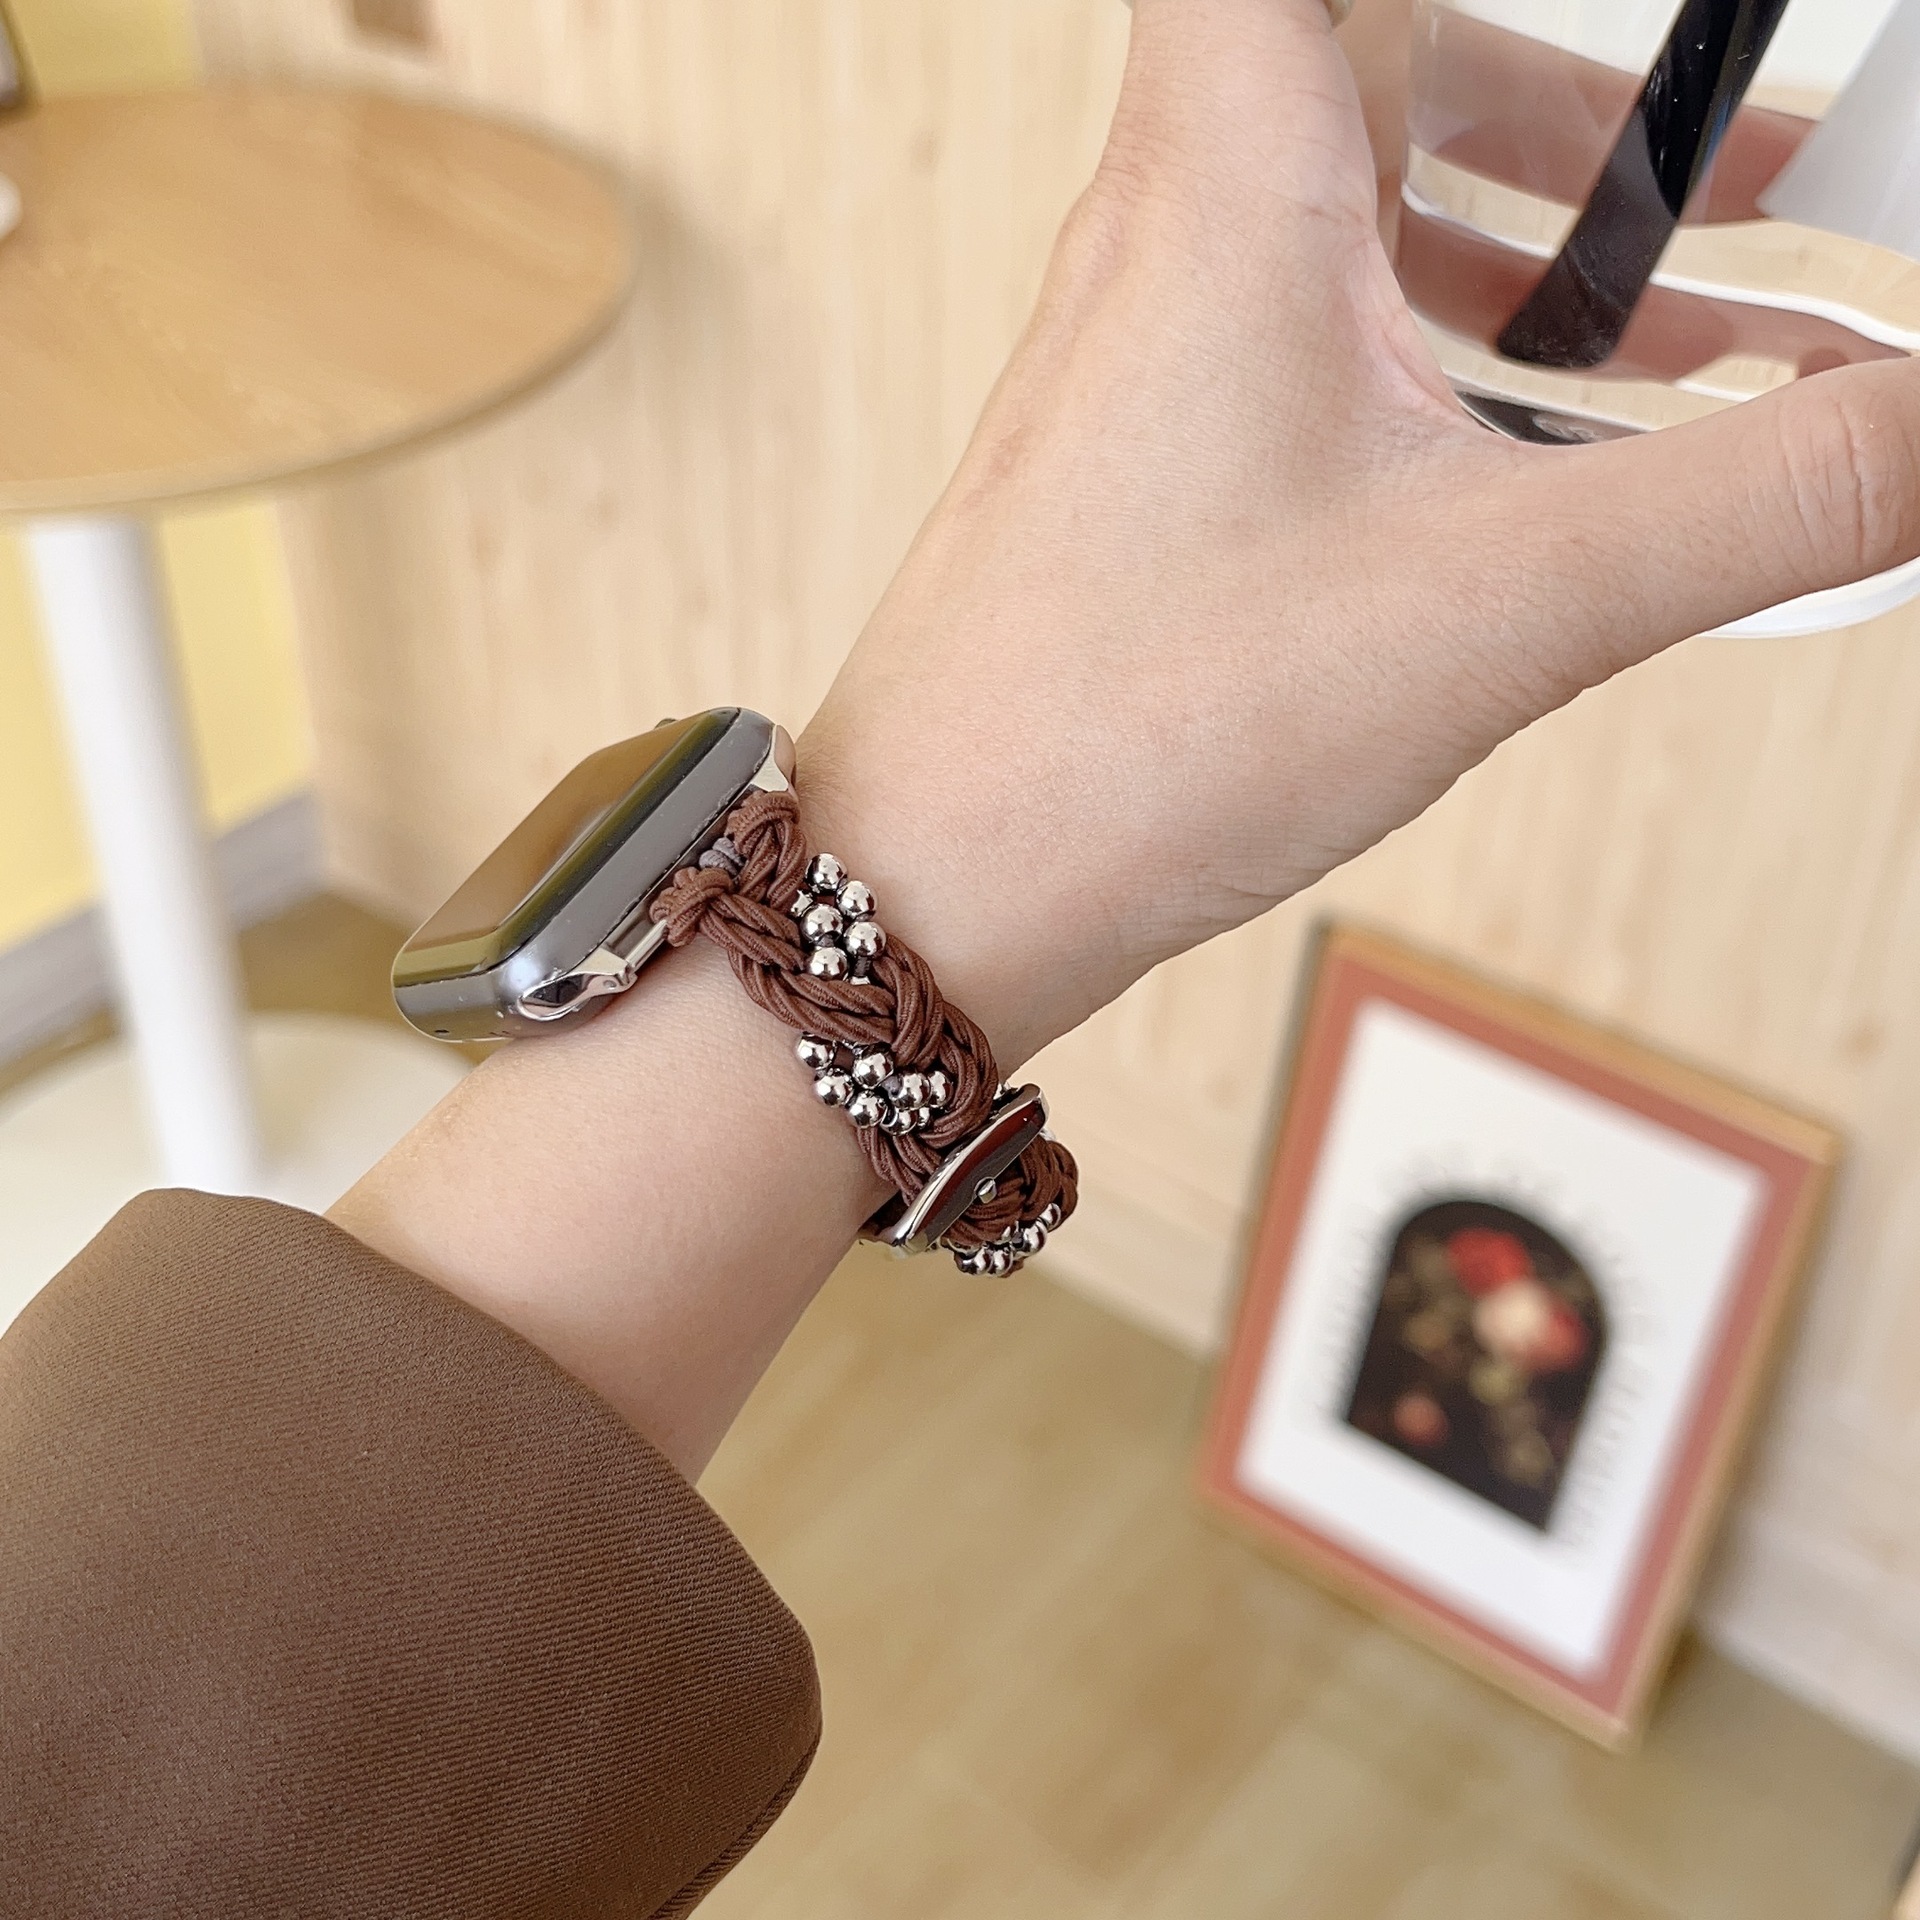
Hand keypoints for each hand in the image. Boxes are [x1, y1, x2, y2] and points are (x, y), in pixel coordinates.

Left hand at [334, 0, 1919, 1475]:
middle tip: (1786, 181)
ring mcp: (1166, 336)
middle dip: (1613, 114)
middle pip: (1407, 52)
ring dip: (1567, 258)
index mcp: (1240, 166)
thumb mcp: (1515, 600)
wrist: (945, 883)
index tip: (1672, 27)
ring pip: (1386, 213)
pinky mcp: (1165, 446)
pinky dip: (1478, 366)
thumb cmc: (1141, 726)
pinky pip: (1343, 341)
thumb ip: (1776, 500)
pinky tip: (1581, 469)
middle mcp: (1182, 216)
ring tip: (1746, 344)